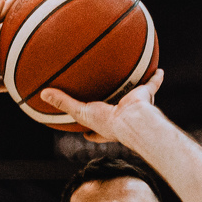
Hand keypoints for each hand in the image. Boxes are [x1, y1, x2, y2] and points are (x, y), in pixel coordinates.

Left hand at [39, 69, 164, 144]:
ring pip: (132, 96)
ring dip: (133, 89)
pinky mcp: (145, 96)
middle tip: (107, 100)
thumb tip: (42, 94)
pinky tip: (158, 68)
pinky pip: (151, 84)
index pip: (94, 131)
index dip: (89, 132)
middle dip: (111, 106)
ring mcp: (133, 107)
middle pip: (114, 110)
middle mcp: (120, 117)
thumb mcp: (80, 112)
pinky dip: (155, 77)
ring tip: (132, 79)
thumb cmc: (108, 122)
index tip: (84, 133)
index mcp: (105, 125)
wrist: (132, 120)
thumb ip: (63, 103)